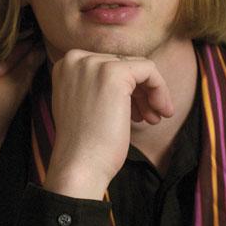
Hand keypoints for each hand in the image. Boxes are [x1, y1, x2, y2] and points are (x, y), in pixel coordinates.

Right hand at [44, 50, 172, 199]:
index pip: (107, 65)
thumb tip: (129, 80)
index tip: (136, 111)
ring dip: (150, 94)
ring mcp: (93, 64)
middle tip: (149, 117)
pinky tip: (160, 111)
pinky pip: (148, 70)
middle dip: (140, 93)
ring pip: (138, 67)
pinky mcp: (113, 72)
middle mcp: (76, 59)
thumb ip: (96, 85)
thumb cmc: (84, 144)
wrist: (79, 165)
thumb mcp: (83, 104)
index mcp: (65, 65)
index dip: (126, 88)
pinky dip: (159, 89)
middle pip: (123, 65)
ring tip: (154, 118)